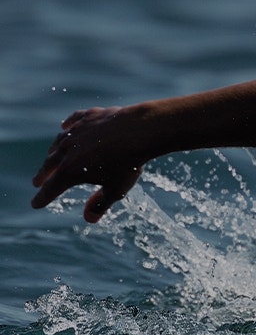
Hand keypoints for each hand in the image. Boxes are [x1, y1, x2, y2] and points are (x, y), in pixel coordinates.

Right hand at [32, 107, 143, 222]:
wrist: (140, 130)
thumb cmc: (128, 162)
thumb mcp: (115, 189)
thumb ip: (100, 204)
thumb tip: (88, 219)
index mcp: (70, 171)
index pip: (51, 188)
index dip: (43, 198)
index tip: (36, 204)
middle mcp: (67, 149)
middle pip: (50, 164)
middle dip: (43, 174)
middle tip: (38, 181)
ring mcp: (77, 130)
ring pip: (59, 142)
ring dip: (53, 152)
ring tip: (51, 158)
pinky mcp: (89, 116)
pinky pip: (74, 120)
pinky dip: (68, 125)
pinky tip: (66, 126)